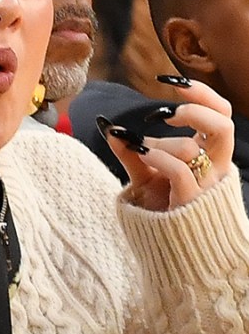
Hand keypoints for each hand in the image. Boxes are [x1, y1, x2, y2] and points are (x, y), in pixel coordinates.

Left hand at [106, 80, 233, 209]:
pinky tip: (141, 153)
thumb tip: (108, 126)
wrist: (167, 251)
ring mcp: (206, 187)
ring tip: (142, 150)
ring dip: (160, 143)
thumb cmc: (162, 211)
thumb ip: (132, 152)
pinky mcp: (191, 203)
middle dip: (194, 109)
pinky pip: (180, 171)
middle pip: (225, 124)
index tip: (169, 82)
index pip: (222, 114)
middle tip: (164, 114)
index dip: (202, 93)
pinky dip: (157, 157)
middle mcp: (216, 169)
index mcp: (210, 156)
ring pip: (193, 148)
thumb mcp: (145, 176)